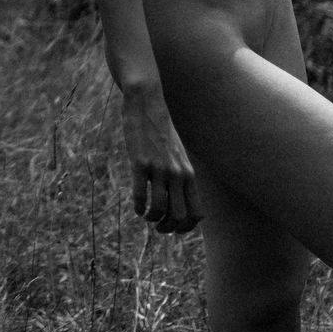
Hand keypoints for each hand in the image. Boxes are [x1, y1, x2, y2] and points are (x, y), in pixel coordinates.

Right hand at [120, 85, 201, 233]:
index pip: (196, 213)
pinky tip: (136, 207)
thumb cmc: (160, 131)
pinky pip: (140, 194)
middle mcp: (177, 173)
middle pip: (180, 216)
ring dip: (152, 219)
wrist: (146, 104)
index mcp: (188, 173)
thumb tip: (178, 198)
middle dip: (168, 227)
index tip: (174, 227)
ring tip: (146, 216)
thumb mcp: (178, 154)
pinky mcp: (140, 162)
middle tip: (158, 226)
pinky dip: (138, 207)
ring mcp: (158, 168)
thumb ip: (181, 175)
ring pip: (160, 208)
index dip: (186, 227)